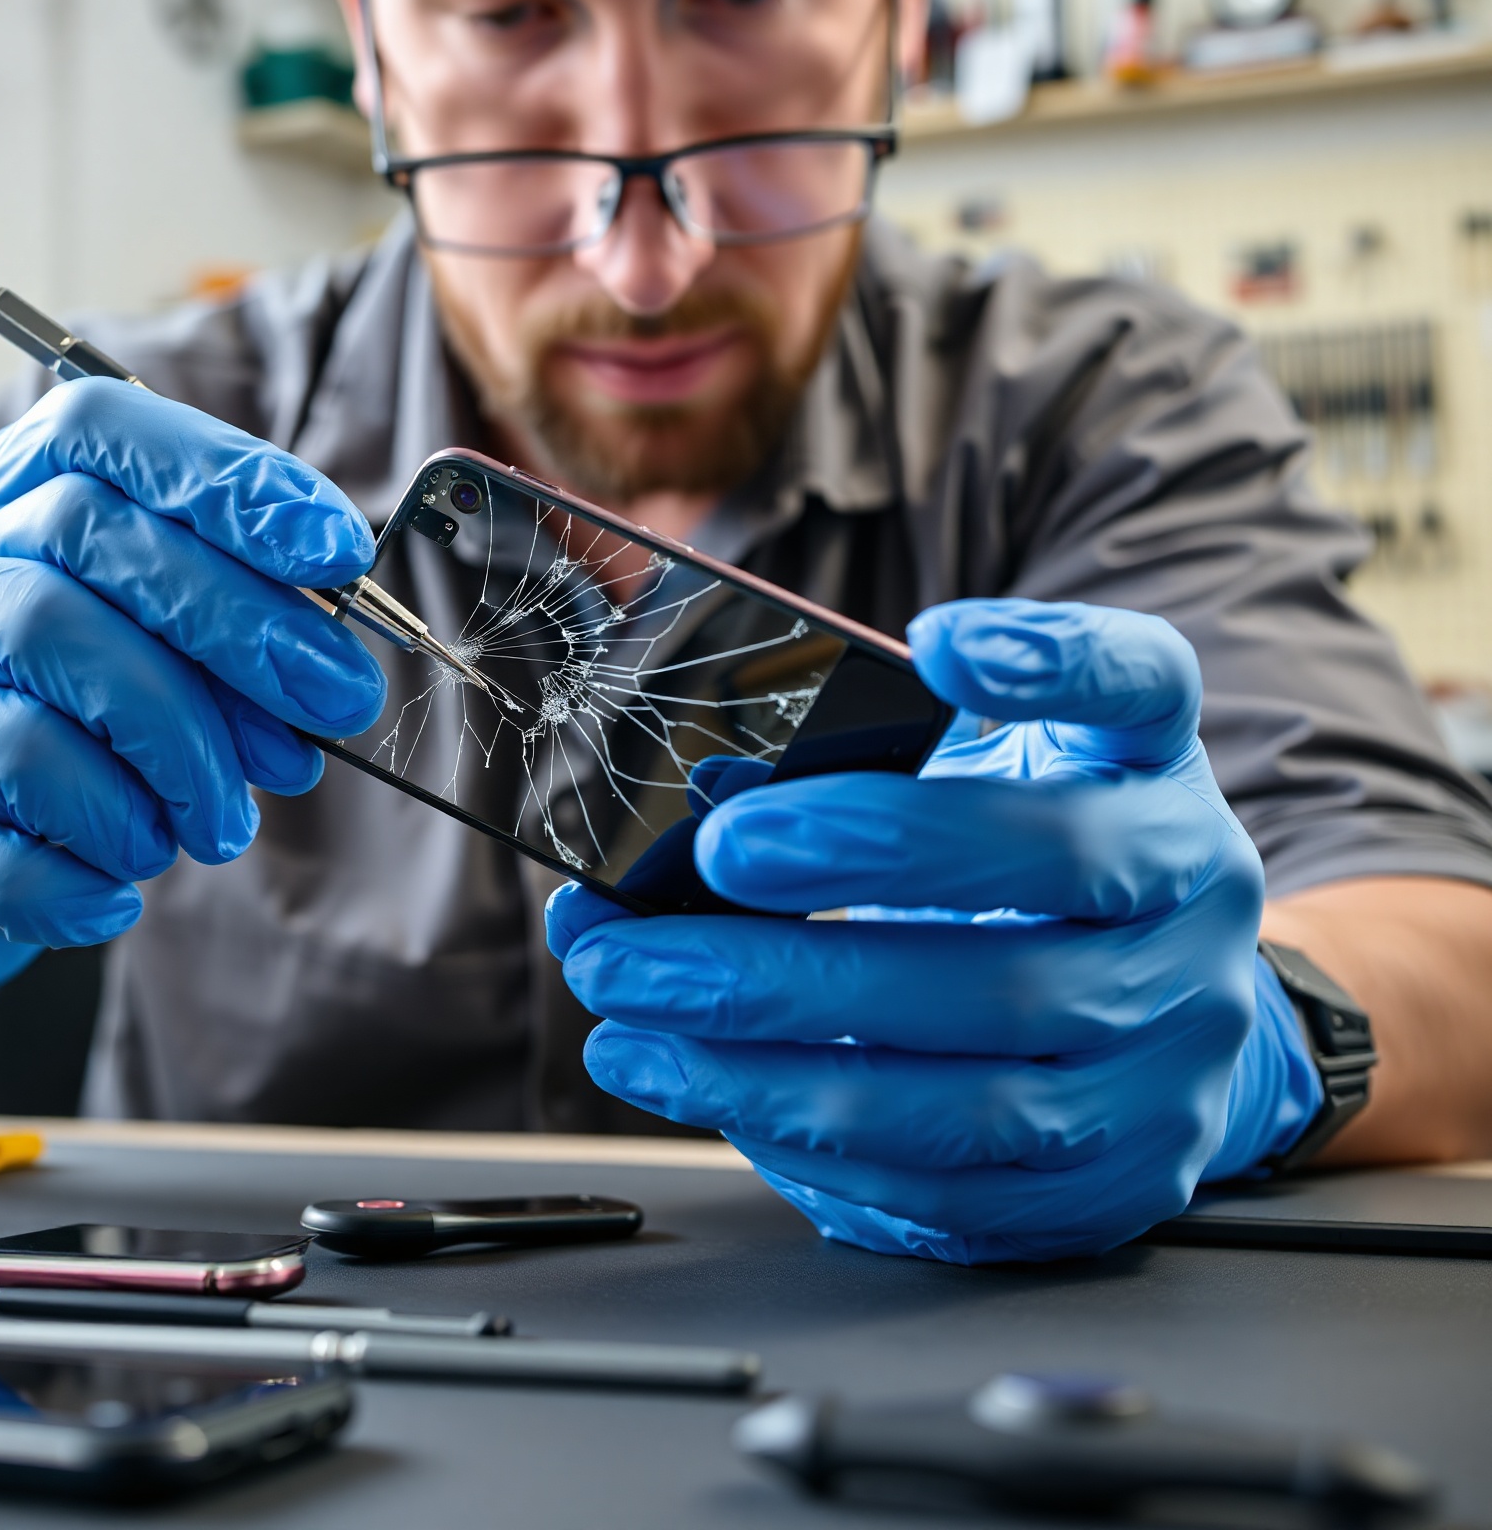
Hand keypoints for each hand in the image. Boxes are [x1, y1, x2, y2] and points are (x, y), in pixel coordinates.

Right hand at [0, 378, 385, 1084]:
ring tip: (216, 824)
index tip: (337, 552)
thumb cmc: (20, 733)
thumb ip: (203, 624)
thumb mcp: (107, 643)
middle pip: (77, 561)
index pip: (96, 432)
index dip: (227, 481)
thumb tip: (322, 661)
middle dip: (232, 636)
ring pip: (38, 726)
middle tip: (329, 707)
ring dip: (167, 781)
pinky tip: (121, 888)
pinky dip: (85, 880)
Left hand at [547, 599, 1282, 1262]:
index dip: (1051, 661)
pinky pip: (947, 1179)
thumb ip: (857, 759)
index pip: (1139, 685)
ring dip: (778, 1033)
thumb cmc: (1025, 866)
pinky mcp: (1114, 1181)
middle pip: (1044, 882)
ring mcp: (1170, 1057)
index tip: (932, 646)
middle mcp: (1192, 903)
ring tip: (634, 987)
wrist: (1161, 1013)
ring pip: (982, 1069)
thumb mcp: (977, 771)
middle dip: (852, 869)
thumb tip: (688, 804)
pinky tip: (687, 1073)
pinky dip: (796, 1130)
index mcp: (1151, 768)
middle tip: (710, 854)